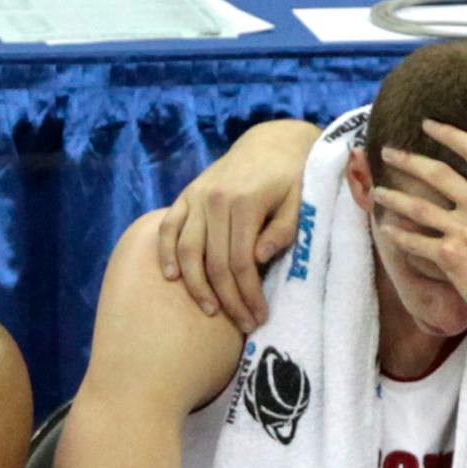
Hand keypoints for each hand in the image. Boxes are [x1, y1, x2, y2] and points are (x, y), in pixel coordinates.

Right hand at [159, 120, 318, 332]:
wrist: (272, 144)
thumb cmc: (292, 178)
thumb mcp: (300, 201)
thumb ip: (283, 229)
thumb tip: (260, 258)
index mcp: (245, 203)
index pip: (242, 263)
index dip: (249, 295)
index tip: (259, 318)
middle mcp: (215, 200)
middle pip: (215, 263)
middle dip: (228, 300)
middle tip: (242, 323)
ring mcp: (197, 197)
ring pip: (188, 251)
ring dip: (196, 286)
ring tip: (210, 311)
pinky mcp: (186, 195)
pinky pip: (169, 227)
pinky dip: (166, 252)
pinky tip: (171, 277)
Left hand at [372, 122, 466, 338]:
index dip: (448, 133)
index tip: (428, 124)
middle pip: (437, 173)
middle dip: (408, 159)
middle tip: (388, 151)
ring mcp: (466, 233)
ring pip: (419, 207)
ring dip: (393, 197)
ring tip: (376, 191)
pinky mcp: (451, 258)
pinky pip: (417, 242)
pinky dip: (398, 235)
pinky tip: (386, 228)